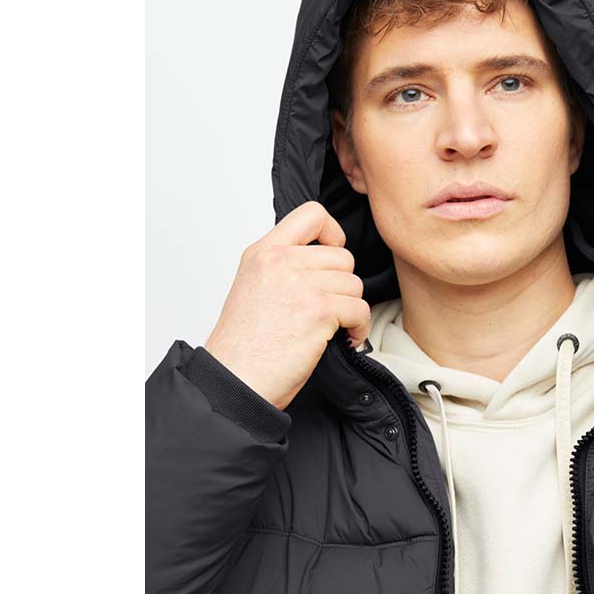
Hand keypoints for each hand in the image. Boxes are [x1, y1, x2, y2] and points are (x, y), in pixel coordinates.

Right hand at [203, 201, 370, 410]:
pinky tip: (343, 339)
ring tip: (332, 328)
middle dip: (342, 285)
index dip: (332, 233)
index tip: (331, 256)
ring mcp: (299, 284)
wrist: (234, 379)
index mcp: (263, 252)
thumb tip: (322, 264)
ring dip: (350, 309)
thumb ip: (283, 267)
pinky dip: (358, 328)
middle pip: (342, 256)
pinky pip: (359, 309)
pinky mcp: (318, 310)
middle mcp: (280, 262)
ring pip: (354, 284)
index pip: (312, 214)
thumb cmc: (244, 346)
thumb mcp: (253, 286)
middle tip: (330, 308)